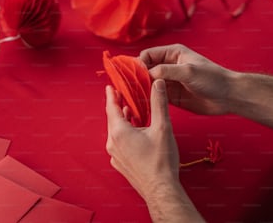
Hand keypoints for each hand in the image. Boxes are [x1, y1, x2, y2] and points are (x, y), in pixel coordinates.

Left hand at [105, 79, 179, 199]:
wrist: (160, 190)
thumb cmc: (161, 161)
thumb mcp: (162, 127)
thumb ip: (159, 103)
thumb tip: (157, 84)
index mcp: (119, 132)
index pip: (111, 108)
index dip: (111, 95)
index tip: (110, 87)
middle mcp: (113, 144)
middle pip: (112, 119)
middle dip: (117, 106)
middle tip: (121, 96)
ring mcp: (115, 155)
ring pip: (115, 131)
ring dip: (123, 120)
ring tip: (131, 111)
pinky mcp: (120, 164)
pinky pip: (118, 143)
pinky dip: (124, 133)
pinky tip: (134, 132)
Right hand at [140, 44, 236, 114]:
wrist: (228, 96)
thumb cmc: (212, 78)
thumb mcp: (187, 71)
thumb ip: (165, 71)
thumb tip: (145, 74)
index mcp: (172, 54)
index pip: (148, 55)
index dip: (138, 63)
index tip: (132, 75)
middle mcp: (169, 67)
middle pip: (146, 70)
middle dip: (138, 77)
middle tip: (129, 87)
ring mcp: (170, 82)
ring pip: (150, 84)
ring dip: (142, 89)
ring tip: (133, 96)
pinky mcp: (172, 96)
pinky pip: (157, 96)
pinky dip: (149, 99)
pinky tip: (142, 103)